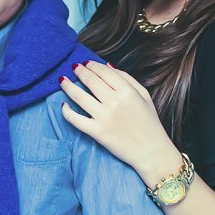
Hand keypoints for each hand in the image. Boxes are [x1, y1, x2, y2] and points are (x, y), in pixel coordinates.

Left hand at [60, 61, 180, 185]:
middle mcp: (114, 102)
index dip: (92, 65)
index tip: (86, 63)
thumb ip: (128, 79)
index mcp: (127, 91)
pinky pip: (76, 119)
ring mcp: (104, 117)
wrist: (151, 151)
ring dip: (68, 86)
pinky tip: (64, 106)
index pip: (104, 72)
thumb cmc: (149, 123)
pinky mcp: (97, 132)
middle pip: (90, 81)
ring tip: (62, 81)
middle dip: (79, 72)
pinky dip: (66, 112)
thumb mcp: (144, 96)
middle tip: (73, 67)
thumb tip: (108, 65)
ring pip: (79, 96)